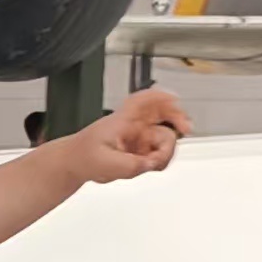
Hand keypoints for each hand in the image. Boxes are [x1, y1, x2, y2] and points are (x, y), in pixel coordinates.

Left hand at [70, 87, 188, 181]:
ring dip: (165, 151)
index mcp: (123, 120)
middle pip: (163, 113)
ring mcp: (140, 137)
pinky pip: (159, 153)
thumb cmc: (84, 155)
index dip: (161, 96)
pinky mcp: (141, 150)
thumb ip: (130, 164)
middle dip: (177, 119)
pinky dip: (160, 161)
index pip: (143, 100)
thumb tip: (150, 164)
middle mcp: (134, 125)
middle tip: (186, 129)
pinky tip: (150, 165)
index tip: (176, 99)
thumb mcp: (106, 162)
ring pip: (165, 138)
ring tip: (150, 163)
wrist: (76, 164)